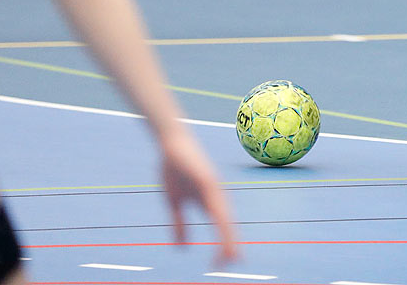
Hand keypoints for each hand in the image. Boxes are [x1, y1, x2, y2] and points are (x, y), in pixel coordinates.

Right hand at [158, 129, 238, 265]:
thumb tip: (182, 247)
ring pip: (224, 215)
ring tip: (231, 253)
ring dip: (228, 235)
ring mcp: (214, 187)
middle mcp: (216, 196)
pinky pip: (215, 200)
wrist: (171, 143)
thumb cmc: (175, 170)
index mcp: (209, 202)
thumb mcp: (174, 203)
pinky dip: (219, 214)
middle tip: (235, 263)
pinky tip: (221, 224)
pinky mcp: (208, 178)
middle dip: (231, 245)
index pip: (221, 228)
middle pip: (227, 224)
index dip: (224, 245)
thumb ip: (180, 224)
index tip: (224, 264)